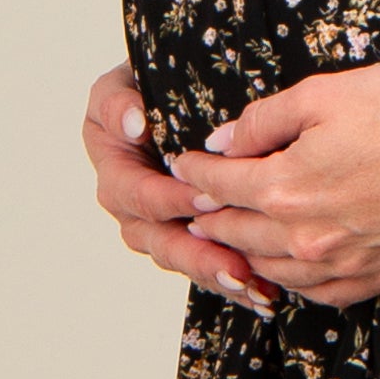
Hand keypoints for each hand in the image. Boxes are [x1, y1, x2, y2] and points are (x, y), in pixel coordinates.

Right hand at [82, 61, 279, 311]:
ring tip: (256, 289)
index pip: (140, 196)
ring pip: (185, 261)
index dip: (171, 201)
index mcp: (115, 172)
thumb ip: (118, 103)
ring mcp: (159, 229)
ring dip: (220, 277)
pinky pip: (206, 265)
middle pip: (161, 242)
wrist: (165, 98)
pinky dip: (235, 281)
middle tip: (236, 269)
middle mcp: (132, 209)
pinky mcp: (187, 240)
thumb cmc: (147, 87)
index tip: (206, 199)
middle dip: (200, 258)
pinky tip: (264, 294)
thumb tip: (135, 125)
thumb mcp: (123, 84)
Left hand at [171, 59, 379, 309]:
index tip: (185, 163)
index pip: (217, 183)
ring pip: (271, 268)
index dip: (195, 170)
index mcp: (285, 187)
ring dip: (243, 252)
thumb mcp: (327, 93)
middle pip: (235, 232)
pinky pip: (315, 292)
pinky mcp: (375, 279)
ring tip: (229, 238)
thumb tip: (224, 141)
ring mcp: (341, 265)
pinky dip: (290, 279)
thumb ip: (265, 120)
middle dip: (208, 216)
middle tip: (192, 208)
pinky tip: (288, 266)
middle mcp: (305, 237)